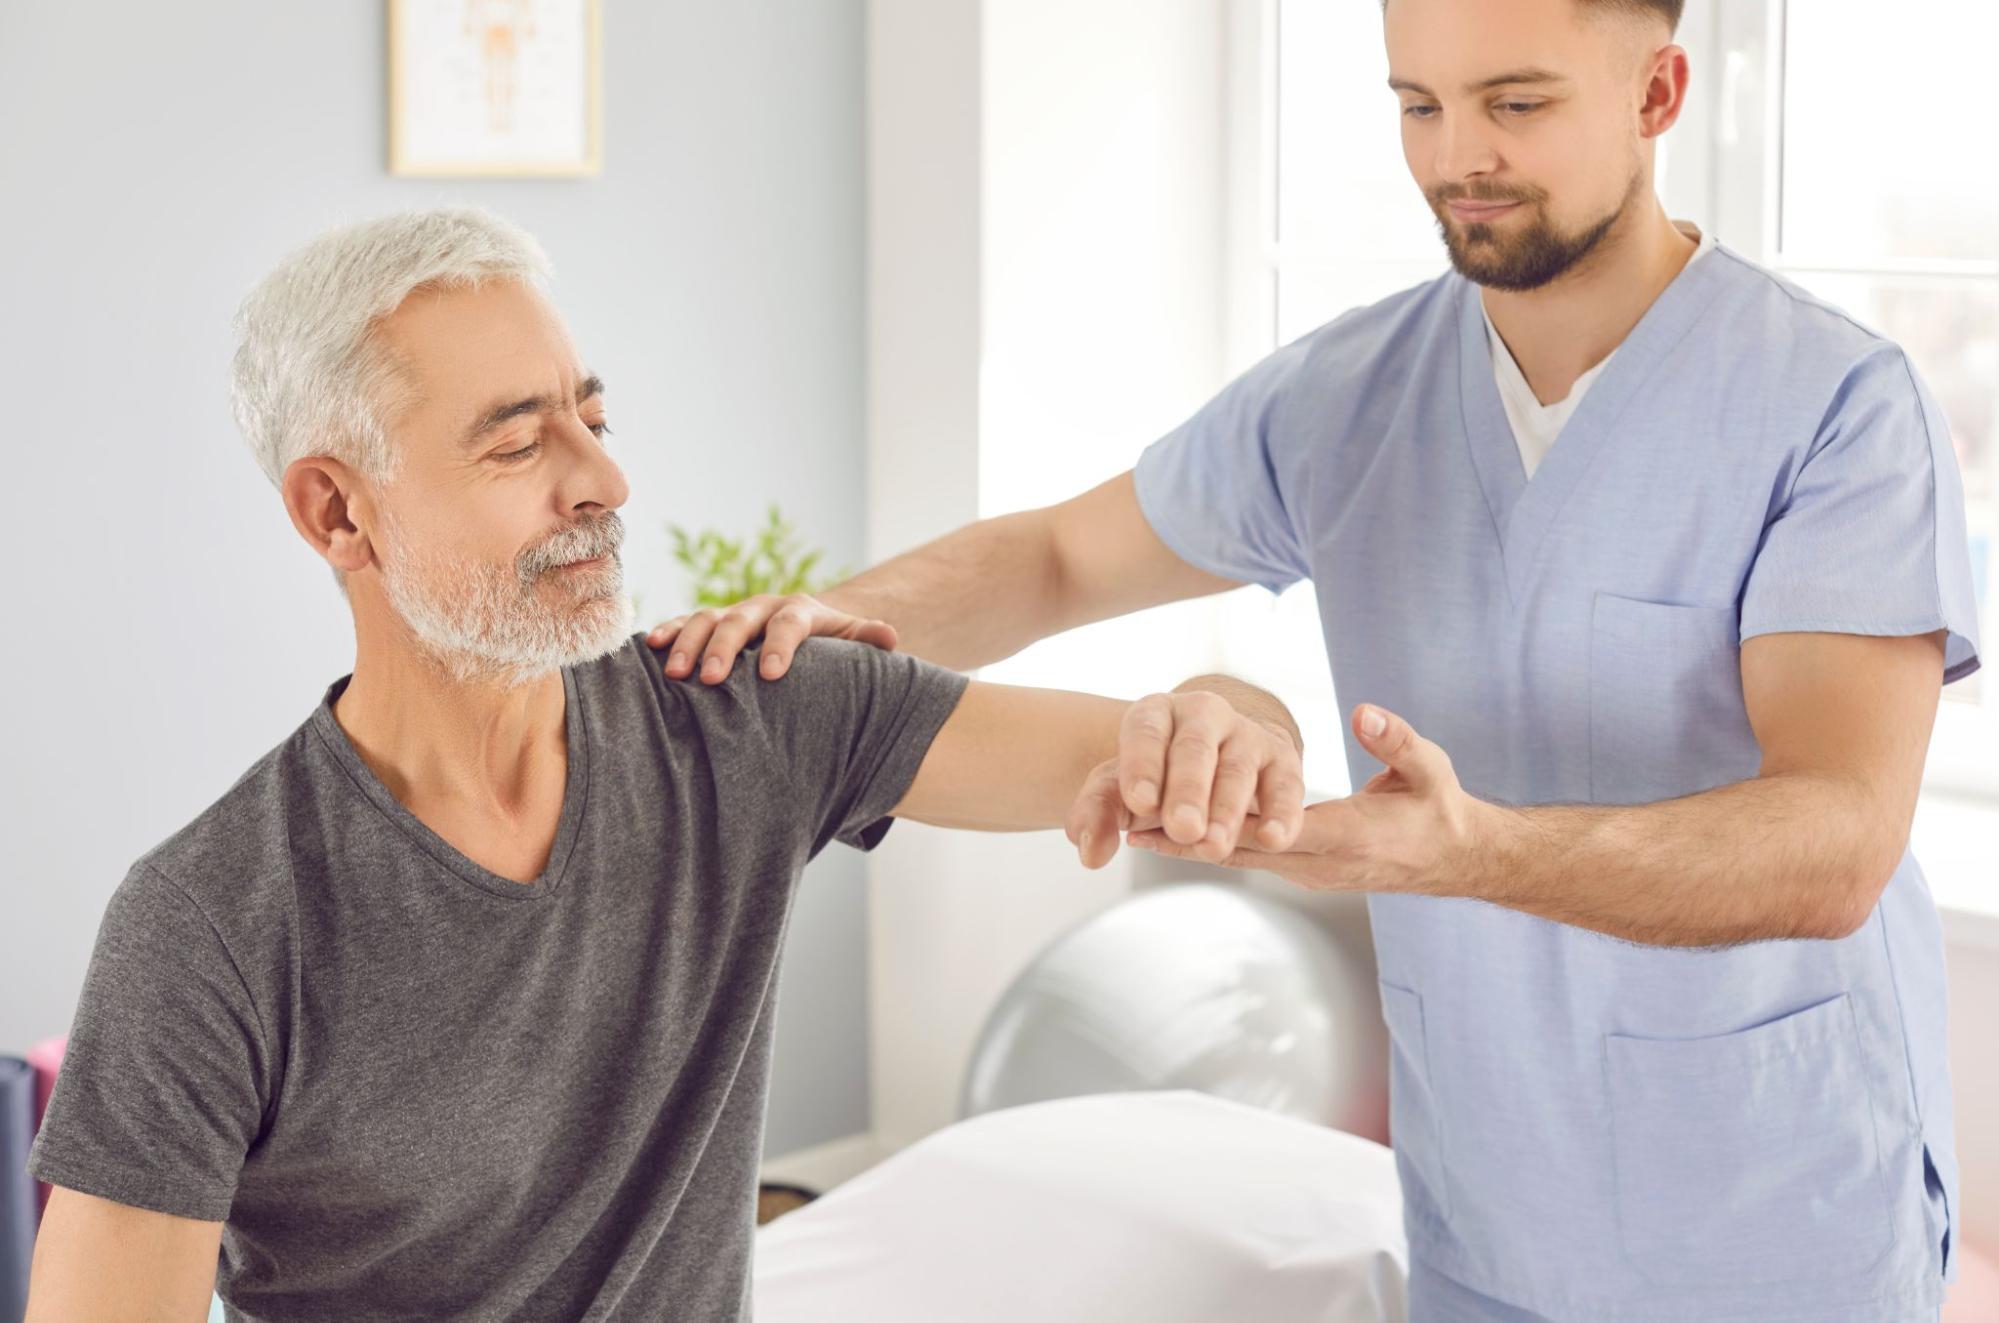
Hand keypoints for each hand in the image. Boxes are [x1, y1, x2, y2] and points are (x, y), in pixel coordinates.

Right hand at [646, 594, 897, 683]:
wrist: (802, 629)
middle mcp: (761, 607)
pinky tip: (652, 649)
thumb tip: (890, 636)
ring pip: (706, 620)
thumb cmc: (828, 646)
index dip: (779, 645)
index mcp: (799, 611)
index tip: (771, 674)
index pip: (789, 624)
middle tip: (711, 678)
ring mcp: (732, 614)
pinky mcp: (708, 625)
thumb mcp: (849, 641)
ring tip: (677, 673)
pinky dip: (668, 633)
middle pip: (740, 621)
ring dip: (689, 643)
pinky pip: (684, 624)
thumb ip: (867, 639)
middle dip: (724, 647)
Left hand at [1065, 690, 1305, 869]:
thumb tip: (1090, 852)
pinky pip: (1285, 787)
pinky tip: (1274, 838)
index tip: (1139, 802)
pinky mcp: (1282, 762)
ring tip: (1212, 845)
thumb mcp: (1118, 790)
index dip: (1142, 765)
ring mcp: (1246, 735)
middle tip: (1183, 827)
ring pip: (1237, 771)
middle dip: (1188, 790)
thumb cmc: (1157, 777)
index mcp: (1156, 714)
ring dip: (1227, 811)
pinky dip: (1282, 814)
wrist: (1208, 765)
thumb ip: (1096, 815)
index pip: (1145, 732)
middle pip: (1194, 749)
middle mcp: (1204, 715)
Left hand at [1126, 702, 1482, 895]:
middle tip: (1126, 821)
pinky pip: (1250, 859)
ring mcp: (1310, 872)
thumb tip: (1364, 711)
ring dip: (1188, 846)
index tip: (1172, 810)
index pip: (1272, 828)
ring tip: (1133, 828)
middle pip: (1239, 849)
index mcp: (1346, 835)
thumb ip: (1396, 741)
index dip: (1219, 818)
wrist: (1456, 858)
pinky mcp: (1306, 871)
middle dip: (1183, 838)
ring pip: (1239, 857)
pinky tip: (1175, 836)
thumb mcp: (1429, 768)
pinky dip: (1212, 846)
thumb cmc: (1441, 808)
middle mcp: (1319, 862)